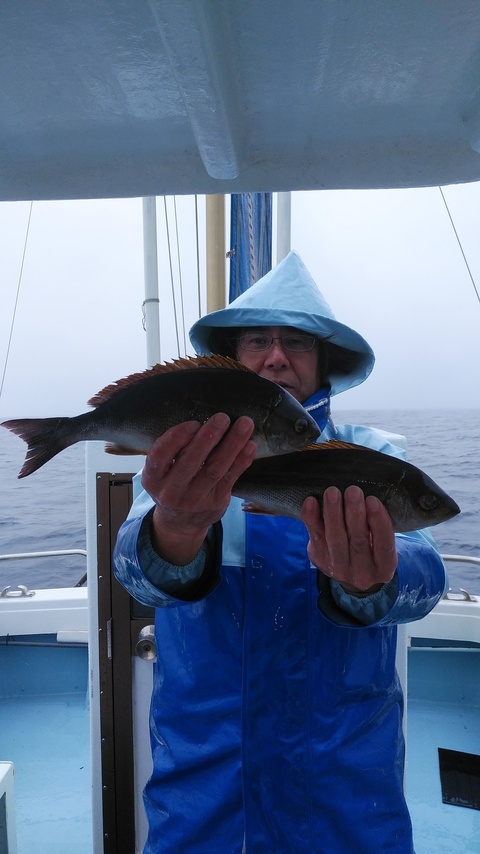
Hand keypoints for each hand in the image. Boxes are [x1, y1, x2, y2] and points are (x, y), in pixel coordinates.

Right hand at [142, 413, 256, 564]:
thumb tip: (202, 420)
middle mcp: (171, 491)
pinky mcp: (216, 502)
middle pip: (190, 462)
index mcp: (153, 478)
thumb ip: (173, 451)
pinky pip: (230, 478)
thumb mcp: (161, 472)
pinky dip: (242, 460)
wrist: (180, 523)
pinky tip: (250, 445)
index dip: (176, 438)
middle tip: (222, 418)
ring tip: (244, 425)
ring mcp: (194, 499)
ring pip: (215, 468)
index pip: (160, 456)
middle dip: (208, 437)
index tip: (193, 423)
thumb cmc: (172, 484)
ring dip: (232, 444)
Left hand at [301, 485, 397, 594]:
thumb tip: (369, 497)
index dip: (379, 522)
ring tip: (333, 492)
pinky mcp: (319, 559)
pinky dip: (311, 518)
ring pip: (335, 540)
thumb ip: (377, 527)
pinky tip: (311, 501)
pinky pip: (315, 537)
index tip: (373, 500)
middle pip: (358, 541)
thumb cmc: (371, 547)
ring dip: (333, 513)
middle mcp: (362, 573)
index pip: (384, 545)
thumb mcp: (382, 543)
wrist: (351, 572)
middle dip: (354, 514)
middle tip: (353, 491)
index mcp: (384, 568)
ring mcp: (338, 569)